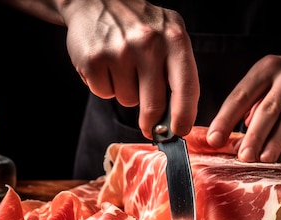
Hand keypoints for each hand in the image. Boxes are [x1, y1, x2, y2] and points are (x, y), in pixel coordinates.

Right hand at [61, 0, 199, 139]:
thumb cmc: (139, 24)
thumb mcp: (168, 34)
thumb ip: (177, 71)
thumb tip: (177, 120)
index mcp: (173, 37)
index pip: (186, 87)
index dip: (184, 116)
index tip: (180, 133)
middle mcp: (148, 42)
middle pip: (154, 104)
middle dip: (152, 122)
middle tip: (150, 128)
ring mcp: (119, 50)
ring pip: (128, 100)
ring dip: (125, 92)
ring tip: (122, 67)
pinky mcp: (93, 59)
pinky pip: (105, 93)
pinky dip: (105, 86)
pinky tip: (105, 64)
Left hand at [206, 54, 280, 162]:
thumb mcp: (270, 83)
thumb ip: (251, 106)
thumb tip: (233, 140)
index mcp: (267, 68)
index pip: (241, 95)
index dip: (226, 119)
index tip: (214, 140)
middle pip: (267, 109)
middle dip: (253, 135)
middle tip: (243, 157)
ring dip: (275, 142)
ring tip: (263, 159)